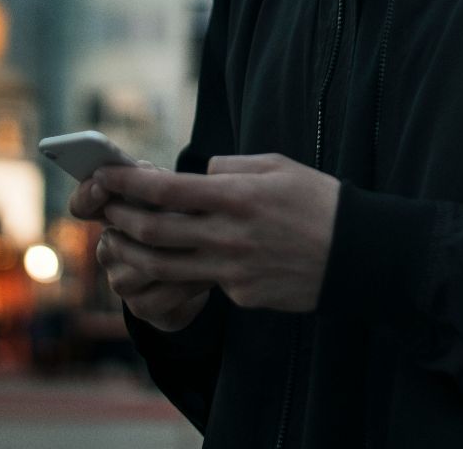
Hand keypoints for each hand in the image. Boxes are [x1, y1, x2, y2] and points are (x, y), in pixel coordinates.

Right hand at [68, 162, 212, 332]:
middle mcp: (108, 249)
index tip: (102, 186)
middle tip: (188, 216)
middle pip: (121, 237)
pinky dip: (189, 282)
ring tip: (207, 245)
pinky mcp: (141, 307)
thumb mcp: (173, 195)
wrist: (201, 274)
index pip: (82, 205)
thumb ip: (155, 182)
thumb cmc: (185, 220)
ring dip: (179, 256)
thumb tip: (145, 172)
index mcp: (110, 215)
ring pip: (144, 265)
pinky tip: (208, 273)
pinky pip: (163, 293)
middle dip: (157, 224)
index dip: (87, 195)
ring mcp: (121, 281)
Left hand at [93, 153, 340, 313]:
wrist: (358, 255)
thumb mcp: (278, 167)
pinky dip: (188, 271)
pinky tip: (187, 261)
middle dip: (120, 218)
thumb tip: (200, 175)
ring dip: (134, 254)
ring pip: (165, 267)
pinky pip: (204, 282)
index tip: (104, 175)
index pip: (165, 190)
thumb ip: (232, 168)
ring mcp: (232, 271)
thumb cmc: (319, 202)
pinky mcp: (241, 295)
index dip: (127, 183)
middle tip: (105, 210)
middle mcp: (228, 236)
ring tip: (120, 242)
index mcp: (236, 197)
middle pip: (154, 231)